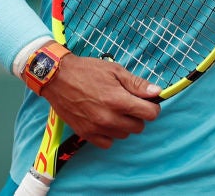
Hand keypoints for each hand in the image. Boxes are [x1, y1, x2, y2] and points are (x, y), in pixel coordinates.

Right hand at [40, 54, 161, 148]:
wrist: (57, 77)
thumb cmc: (88, 71)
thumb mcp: (115, 71)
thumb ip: (137, 84)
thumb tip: (157, 92)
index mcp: (118, 100)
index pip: (150, 114)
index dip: (152, 107)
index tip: (147, 102)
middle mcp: (109, 118)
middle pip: (138, 127)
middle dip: (138, 115)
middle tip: (128, 103)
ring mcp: (96, 128)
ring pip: (124, 135)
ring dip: (124, 124)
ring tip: (114, 109)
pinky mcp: (85, 134)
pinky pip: (107, 143)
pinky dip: (110, 134)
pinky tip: (105, 120)